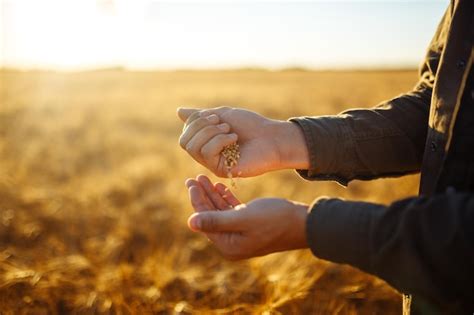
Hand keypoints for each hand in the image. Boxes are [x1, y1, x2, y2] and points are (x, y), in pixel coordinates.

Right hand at [178, 107, 308, 177]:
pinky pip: (207, 153)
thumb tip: (178, 111)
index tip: (214, 115)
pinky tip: (234, 140)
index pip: (185, 133)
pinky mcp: (222, 171)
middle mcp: (207, 155)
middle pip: (184, 142)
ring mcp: (214, 164)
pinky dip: (219, 140)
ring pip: (194, 148)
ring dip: (211, 133)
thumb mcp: (223, 115)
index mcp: (206, 142)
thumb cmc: (251, 125)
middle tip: (222, 123)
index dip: (195, 121)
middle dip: (201, 126)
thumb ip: (201, 116)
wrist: (271, 136)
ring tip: (229, 131)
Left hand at [185, 175, 308, 259]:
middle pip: (211, 216)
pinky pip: (232, 212)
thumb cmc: (275, 219)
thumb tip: (190, 223)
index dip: (197, 200)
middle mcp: (233, 243)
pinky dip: (226, 199)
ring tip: (204, 178)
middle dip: (202, 196)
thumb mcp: (243, 218)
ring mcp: (241, 235)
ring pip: (220, 212)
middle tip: (194, 178)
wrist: (303, 223)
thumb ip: (216, 220)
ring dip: (213, 195)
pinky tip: (220, 187)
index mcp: (228, 245)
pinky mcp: (250, 226)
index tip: (191, 182)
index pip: (205, 220)